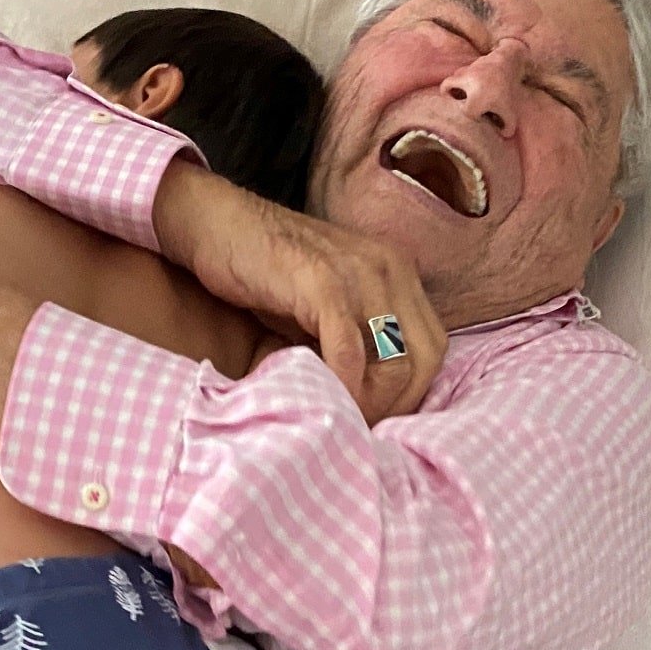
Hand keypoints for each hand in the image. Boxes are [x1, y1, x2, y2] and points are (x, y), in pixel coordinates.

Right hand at [154, 162, 446, 424]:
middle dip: (397, 405)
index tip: (376, 416)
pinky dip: (342, 385)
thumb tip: (371, 403)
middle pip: (426, 357)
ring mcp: (360, 271)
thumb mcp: (326, 305)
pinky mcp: (322, 281)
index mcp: (398, 271)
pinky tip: (322, 401)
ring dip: (371, 404)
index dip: (412, 392)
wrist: (215, 223)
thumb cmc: (266, 271)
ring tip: (341, 421)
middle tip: (360, 427)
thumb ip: (355, 339)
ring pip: (396, 359)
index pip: (434, 347)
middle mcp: (390, 267)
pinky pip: (348, 349)